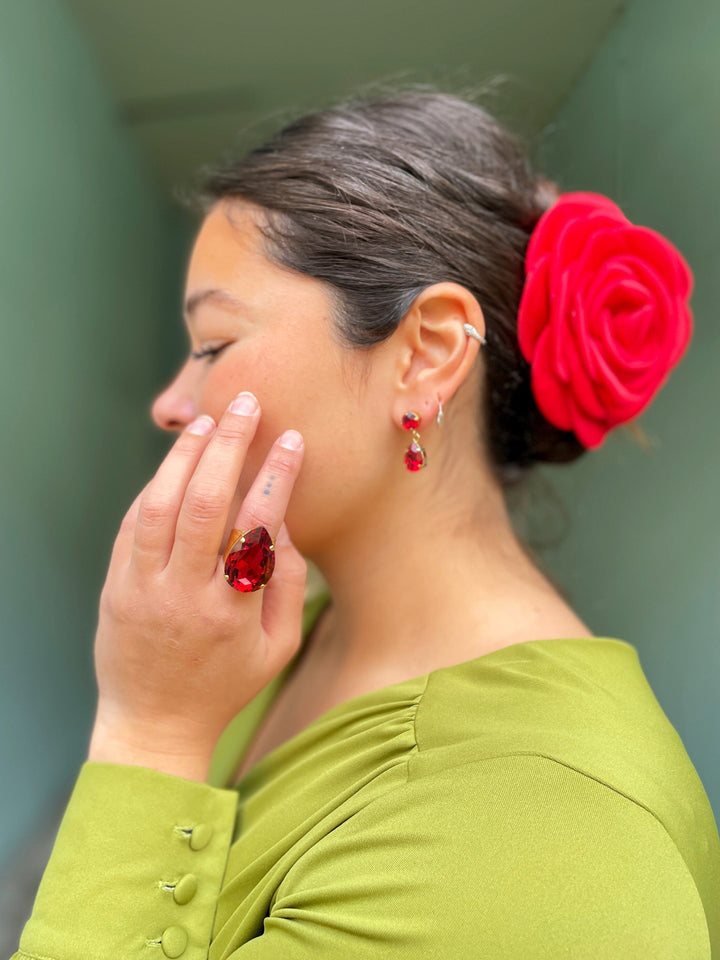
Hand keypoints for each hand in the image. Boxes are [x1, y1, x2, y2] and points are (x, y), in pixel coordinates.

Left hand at [87, 391, 306, 780]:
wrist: (155, 723)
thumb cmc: (226, 684)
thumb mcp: (276, 647)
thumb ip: (286, 584)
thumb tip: (281, 522)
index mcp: (232, 611)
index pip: (256, 526)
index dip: (276, 476)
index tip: (292, 440)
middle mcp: (184, 594)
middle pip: (202, 503)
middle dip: (228, 445)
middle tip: (246, 405)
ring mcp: (143, 588)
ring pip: (158, 506)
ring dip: (184, 456)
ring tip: (207, 422)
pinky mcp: (116, 586)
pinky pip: (132, 525)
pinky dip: (155, 487)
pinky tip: (177, 463)